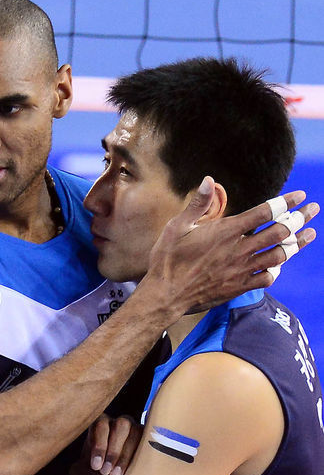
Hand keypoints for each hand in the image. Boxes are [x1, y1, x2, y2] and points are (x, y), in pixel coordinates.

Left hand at [70, 414, 142, 474]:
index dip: (99, 446)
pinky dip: (143, 456)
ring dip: (127, 455)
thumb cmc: (93, 470)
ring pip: (136, 432)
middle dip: (114, 451)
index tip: (96, 467)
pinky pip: (150, 442)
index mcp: (100, 423)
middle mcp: (119, 422)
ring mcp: (137, 429)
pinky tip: (135, 472)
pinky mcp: (149, 439)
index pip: (100, 426)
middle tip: (106, 473)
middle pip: (121, 426)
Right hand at [146, 177, 318, 313]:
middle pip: (280, 232)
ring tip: (310, 234)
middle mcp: (239, 250)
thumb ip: (197, 203)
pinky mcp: (238, 286)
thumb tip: (208, 179)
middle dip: (300, 218)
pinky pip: (267, 278)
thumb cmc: (168, 259)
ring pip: (279, 255)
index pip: (264, 213)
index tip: (301, 195)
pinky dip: (276, 270)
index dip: (286, 202)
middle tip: (314, 210)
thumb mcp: (178, 226)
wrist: (166, 295)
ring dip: (297, 244)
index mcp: (226, 231)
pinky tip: (279, 265)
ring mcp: (241, 270)